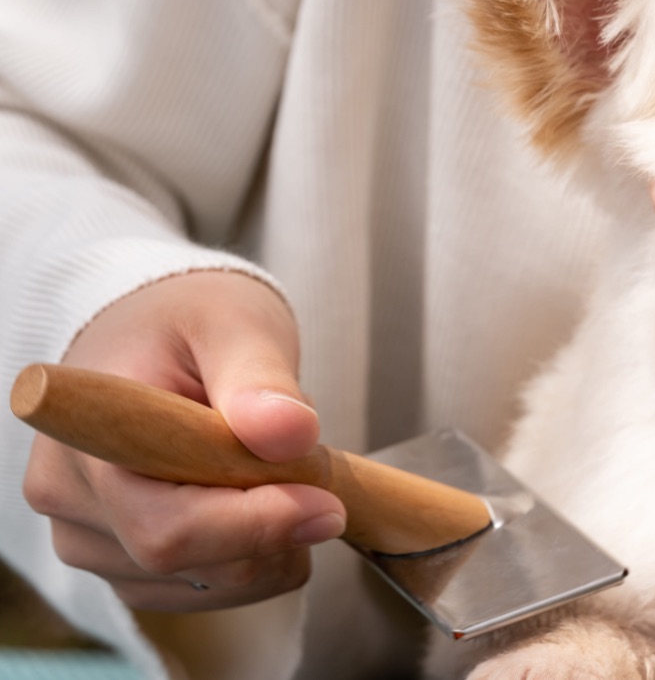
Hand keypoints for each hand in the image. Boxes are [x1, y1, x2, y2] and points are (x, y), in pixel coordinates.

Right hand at [21, 271, 345, 611]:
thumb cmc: (194, 319)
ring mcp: (93, 541)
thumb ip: (261, 379)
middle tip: (316, 465)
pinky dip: (262, 556)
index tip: (328, 502)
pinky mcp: (126, 565)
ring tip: (273, 462)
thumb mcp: (236, 323)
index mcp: (86, 440)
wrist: (158, 331)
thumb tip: (289, 434)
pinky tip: (265, 499)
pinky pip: (214, 590)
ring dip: (275, 540)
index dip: (255, 524)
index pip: (166, 527)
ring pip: (212, 585)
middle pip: (192, 563)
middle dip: (277, 524)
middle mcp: (71, 502)